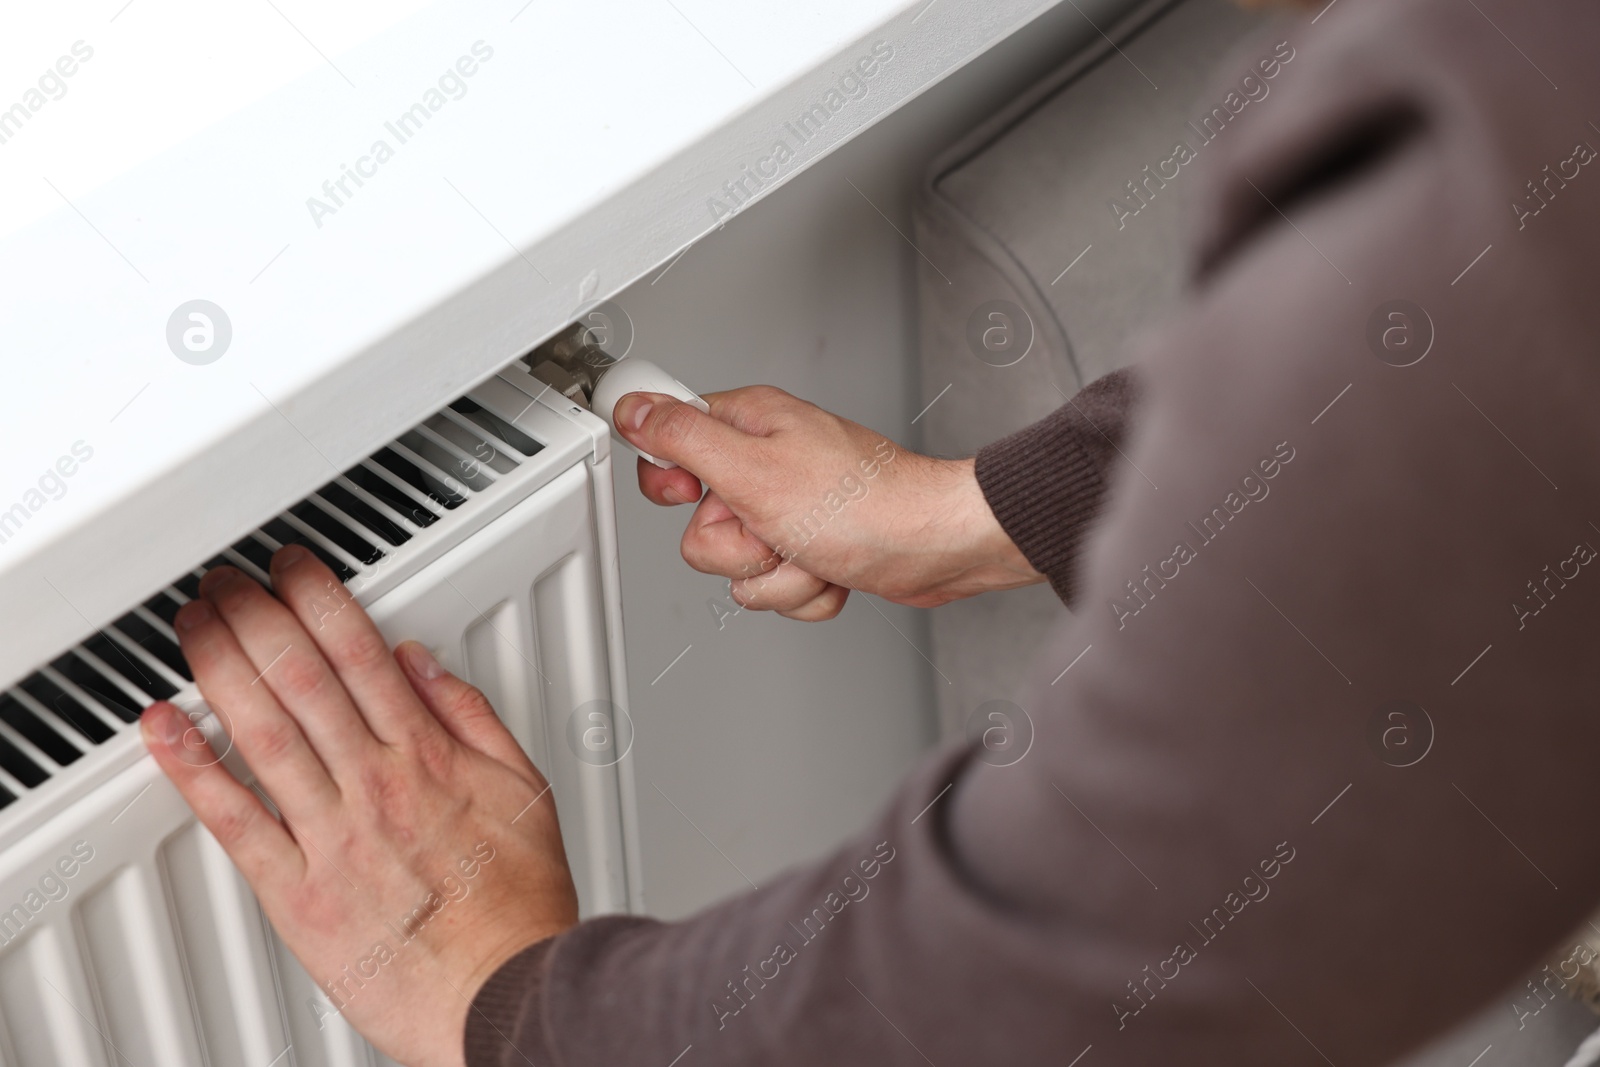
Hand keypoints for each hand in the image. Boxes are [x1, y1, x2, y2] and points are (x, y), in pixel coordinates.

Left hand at [140, 546, 576, 1066]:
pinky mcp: (298, 892)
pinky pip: (237, 820)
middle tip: (227, 580)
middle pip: (302, 677)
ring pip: (263, 730)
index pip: (360, 654)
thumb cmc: (516, 905)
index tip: (293, 567)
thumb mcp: (524, 790)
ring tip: (193, 623)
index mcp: (427, 756)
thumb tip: (425, 666)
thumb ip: (473, 719)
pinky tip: (167, 728)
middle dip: (257, 615)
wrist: (502, 990)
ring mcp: (331, 834)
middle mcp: (374, 784)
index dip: (318, 598)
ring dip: (219, 666)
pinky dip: (194, 769)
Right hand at [617, 385, 1042, 618]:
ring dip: (778, 573)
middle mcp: (766, 464)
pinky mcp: (811, 548)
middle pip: (701, 528)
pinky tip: (831, 567)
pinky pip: (777, 588)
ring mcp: (789, 511)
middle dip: (739, 547)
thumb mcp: (751, 469)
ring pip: (739, 568)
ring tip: (813, 548)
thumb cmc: (863, 503)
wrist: (931, 547)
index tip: (697, 494)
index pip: (668, 446)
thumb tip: (632, 408)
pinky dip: (804, 589)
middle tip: (774, 527)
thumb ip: (681, 438)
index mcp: (748, 426)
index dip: (674, 483)